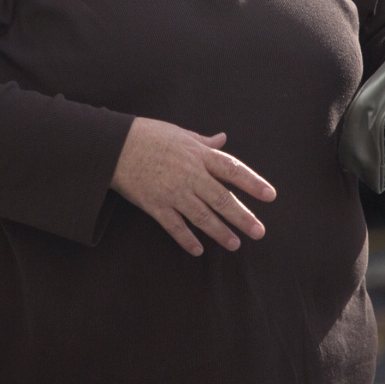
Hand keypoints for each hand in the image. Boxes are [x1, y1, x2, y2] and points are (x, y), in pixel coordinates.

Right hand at [110, 117, 276, 255]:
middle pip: (222, 198)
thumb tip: (223, 138)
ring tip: (235, 244)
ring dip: (220, 232)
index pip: (233, 170)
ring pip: (203, 216)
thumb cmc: (148, 135)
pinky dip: (187, 239)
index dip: (253, 183)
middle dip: (243, 217)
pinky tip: (198, 249)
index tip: (270, 196)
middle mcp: (190, 174)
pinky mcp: (155, 205)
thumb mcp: (180, 133)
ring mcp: (173, 192)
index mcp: (198, 154)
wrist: (114, 145)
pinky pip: (175, 226)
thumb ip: (204, 141)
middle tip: (259, 232)